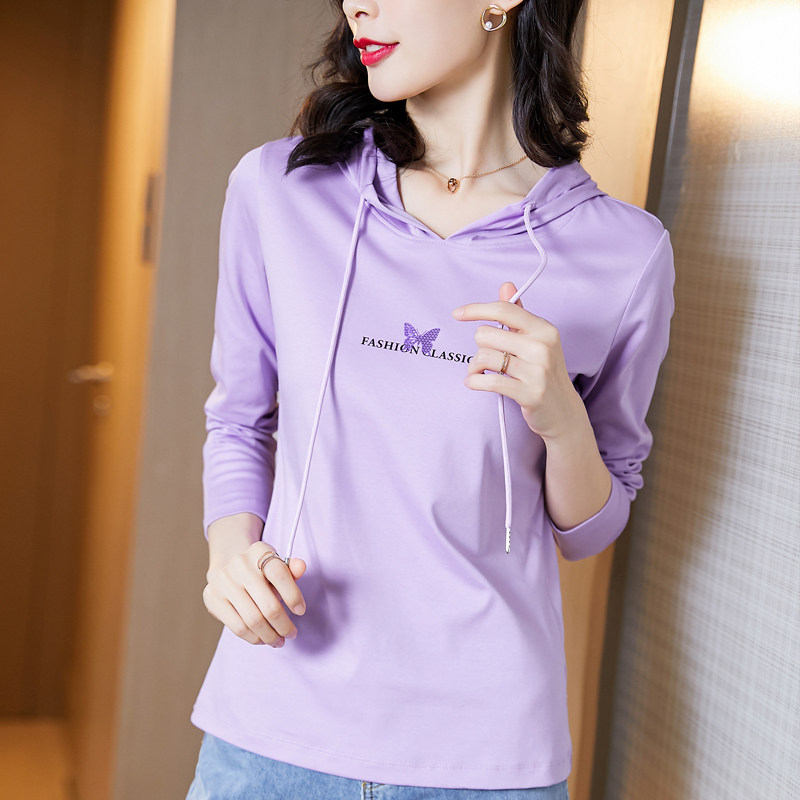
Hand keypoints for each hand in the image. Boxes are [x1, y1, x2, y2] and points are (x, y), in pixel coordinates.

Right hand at [203, 541, 306, 647]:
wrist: (227, 568)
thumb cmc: (259, 571)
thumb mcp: (276, 565)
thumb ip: (291, 569)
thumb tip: (301, 567)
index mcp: (259, 551)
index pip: (279, 574)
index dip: (293, 596)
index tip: (301, 611)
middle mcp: (239, 564)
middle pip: (268, 605)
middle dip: (283, 625)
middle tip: (291, 634)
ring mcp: (223, 581)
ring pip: (253, 620)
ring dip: (270, 636)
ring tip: (278, 641)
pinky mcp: (212, 598)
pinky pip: (238, 627)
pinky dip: (254, 638)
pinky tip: (262, 639)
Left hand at [453, 281, 582, 440]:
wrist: (563, 411)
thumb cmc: (543, 372)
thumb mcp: (537, 341)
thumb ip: (519, 315)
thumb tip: (506, 286)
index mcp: (544, 329)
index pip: (504, 310)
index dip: (476, 309)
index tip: (457, 314)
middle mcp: (542, 346)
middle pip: (486, 334)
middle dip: (480, 347)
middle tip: (487, 359)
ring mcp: (537, 371)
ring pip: (484, 357)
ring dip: (474, 367)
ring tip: (480, 373)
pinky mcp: (530, 393)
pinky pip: (489, 381)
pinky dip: (474, 382)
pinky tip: (473, 383)